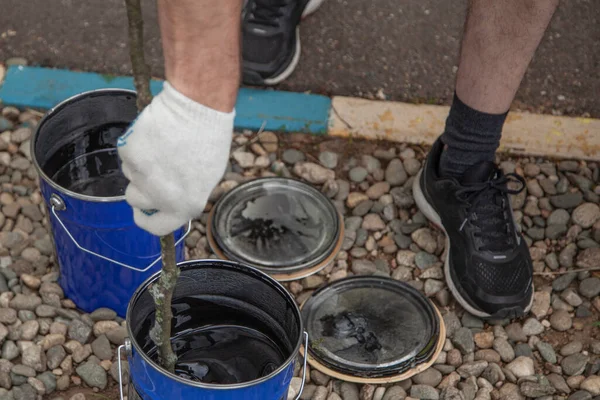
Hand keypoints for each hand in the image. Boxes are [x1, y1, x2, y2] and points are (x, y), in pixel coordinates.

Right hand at [117, 81, 233, 235]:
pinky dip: (136, 147)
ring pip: (130, 176)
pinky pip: (126, 156)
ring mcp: (142, 176)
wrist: (199, 108)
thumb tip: (167, 201)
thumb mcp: (206, 178)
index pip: (157, 227)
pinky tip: (155, 136)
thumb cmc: (209, 140)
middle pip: (136, 201)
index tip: (146, 212)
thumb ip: (184, 195)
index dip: (148, 219)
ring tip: (161, 148)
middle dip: (140, 188)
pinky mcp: (130, 154)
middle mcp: (161, 197)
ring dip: (140, 166)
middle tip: (154, 170)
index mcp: (185, 206)